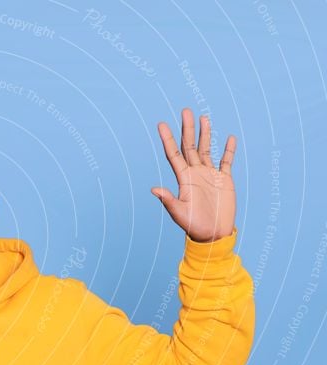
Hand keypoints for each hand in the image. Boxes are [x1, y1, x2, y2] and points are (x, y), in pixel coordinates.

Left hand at [152, 108, 236, 242]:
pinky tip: (229, 138)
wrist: (213, 234)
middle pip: (190, 146)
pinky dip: (228, 150)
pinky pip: (226, 161)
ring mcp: (209, 175)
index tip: (161, 124)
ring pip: (207, 149)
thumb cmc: (193, 226)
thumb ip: (168, 200)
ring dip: (205, 134)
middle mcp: (195, 173)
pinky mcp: (224, 179)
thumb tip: (153, 190)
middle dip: (187, 129)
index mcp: (184, 178)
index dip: (168, 139)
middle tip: (185, 111)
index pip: (174, 154)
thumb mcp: (179, 213)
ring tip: (203, 118)